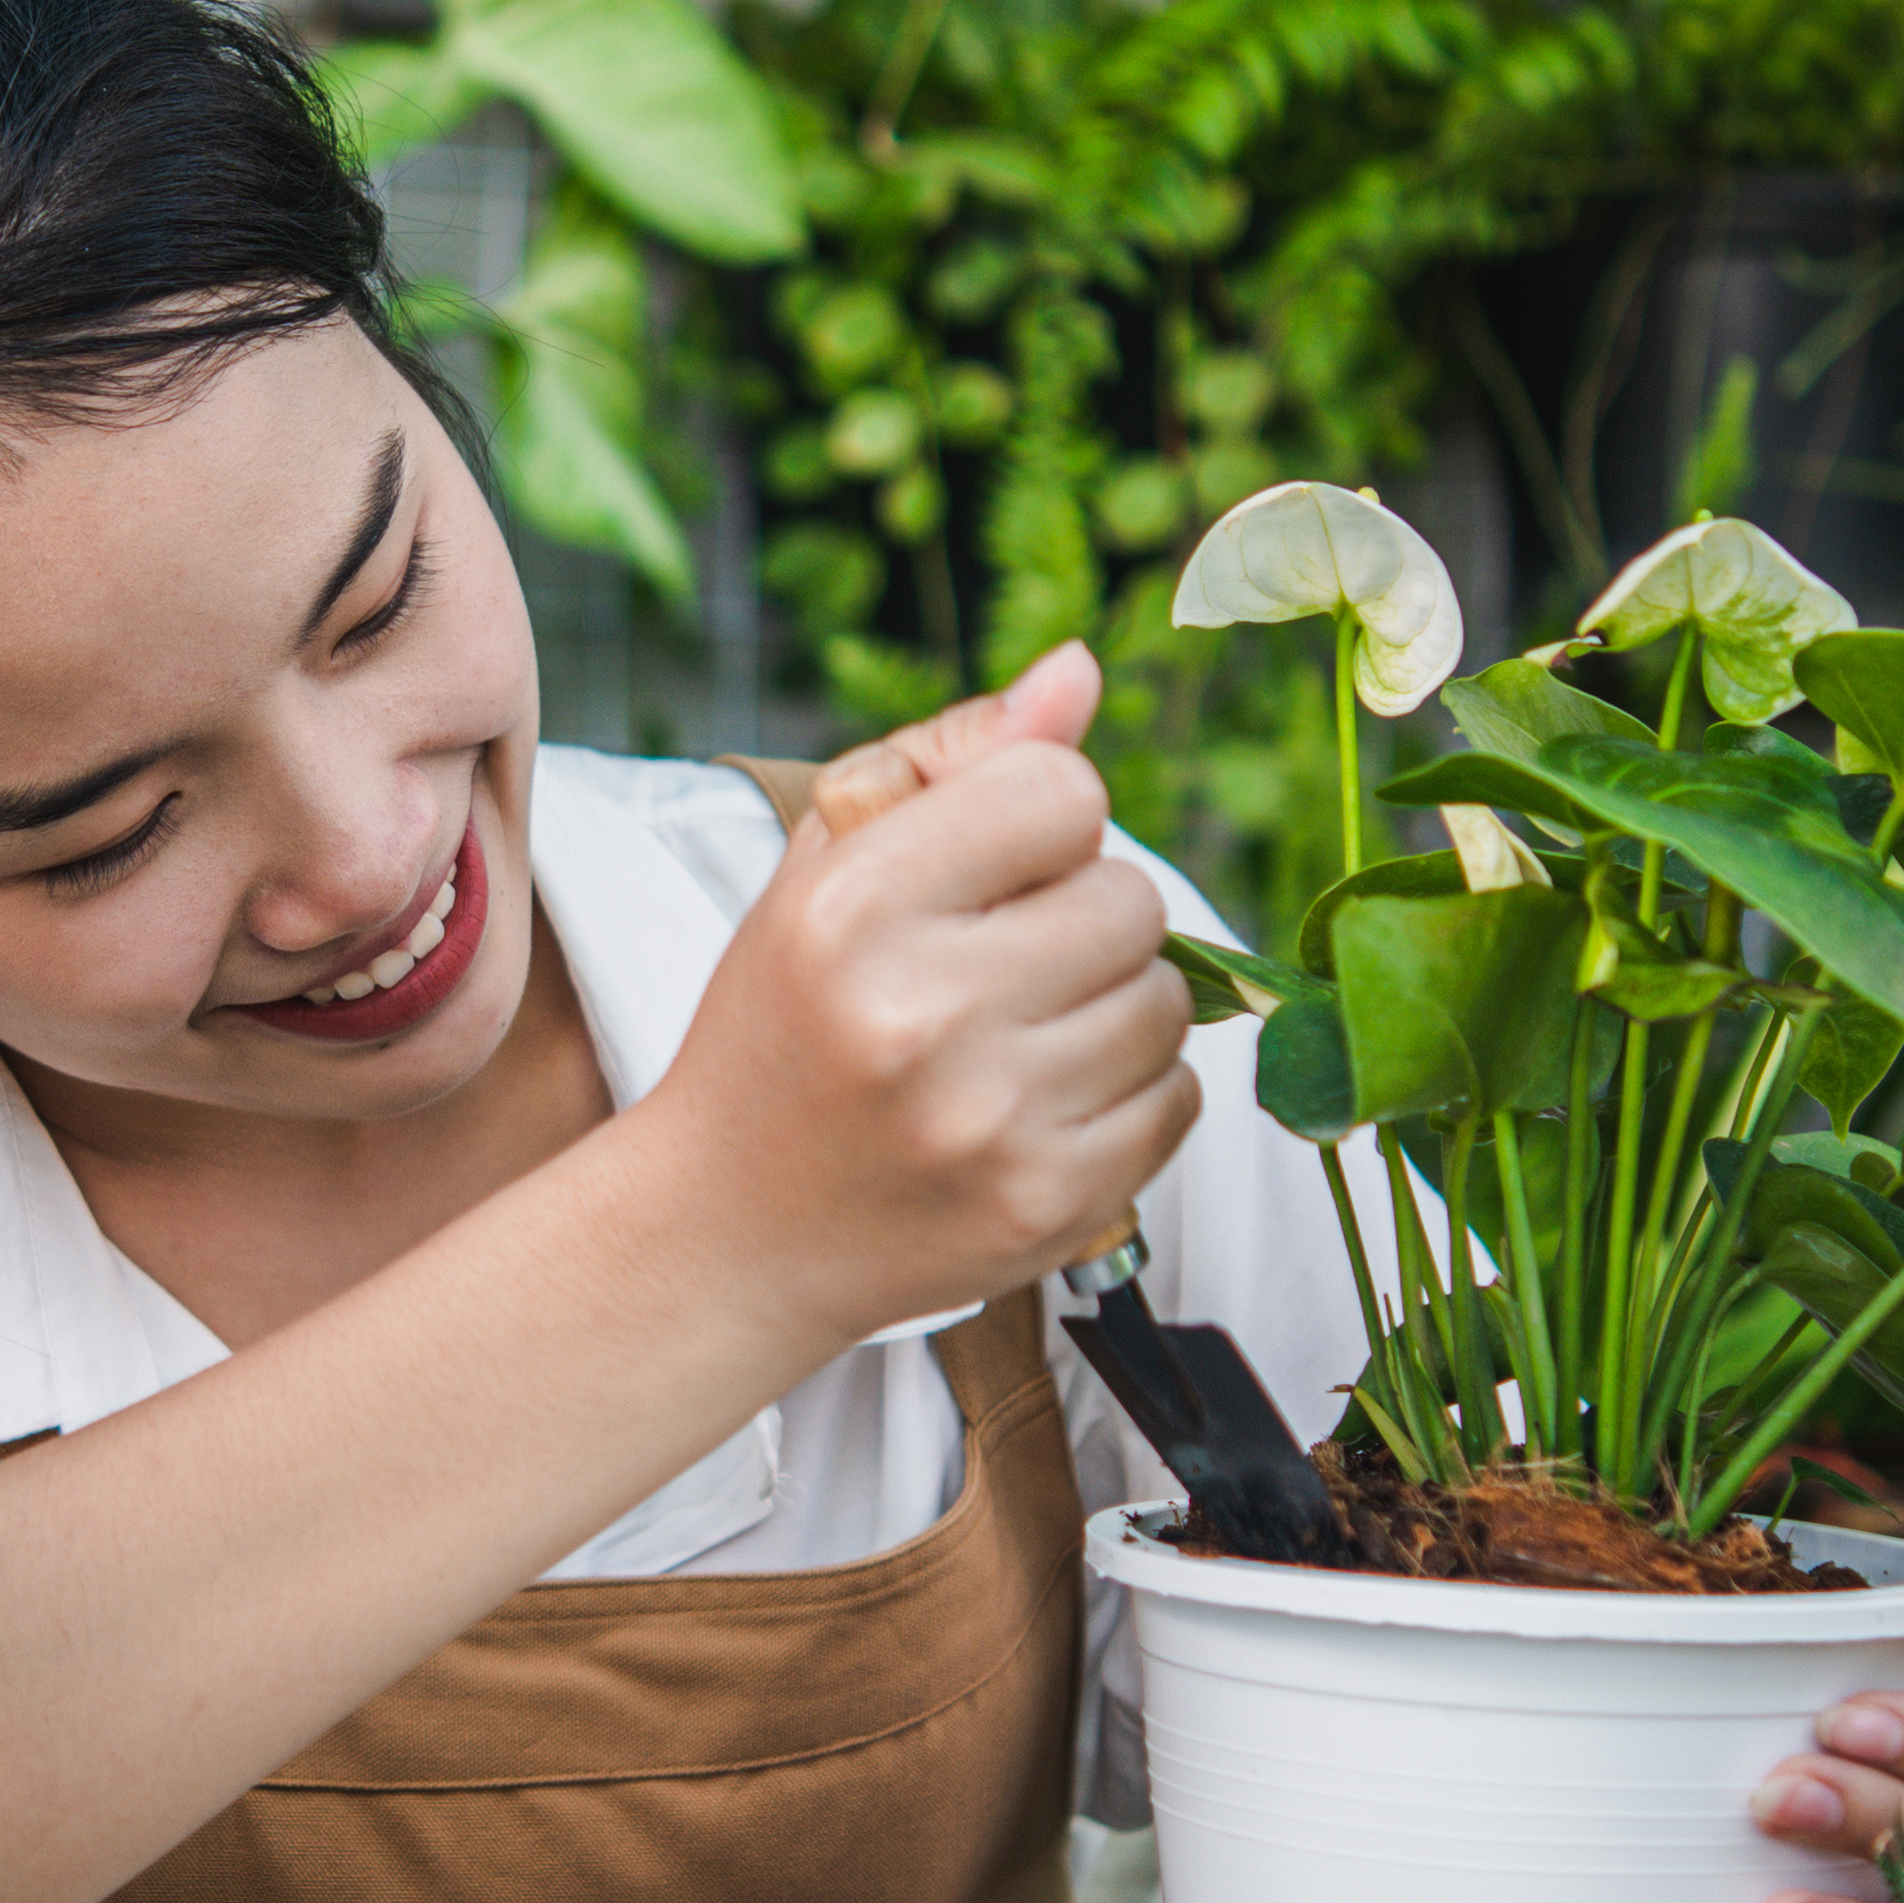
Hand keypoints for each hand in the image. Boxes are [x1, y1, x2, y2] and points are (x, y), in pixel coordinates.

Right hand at [646, 643, 1198, 1345]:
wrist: (726, 1232)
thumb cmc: (783, 1025)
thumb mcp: (826, 868)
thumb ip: (952, 757)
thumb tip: (1078, 670)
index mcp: (854, 906)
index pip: (1062, 792)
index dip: (1040, 823)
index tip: (984, 874)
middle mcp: (922, 1012)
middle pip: (1131, 900)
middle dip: (1082, 921)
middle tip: (999, 966)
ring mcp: (992, 1120)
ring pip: (1166, 1004)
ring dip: (1112, 1008)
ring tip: (1016, 1040)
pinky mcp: (1046, 1205)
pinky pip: (1177, 1102)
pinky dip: (1130, 1096)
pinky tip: (1042, 1105)